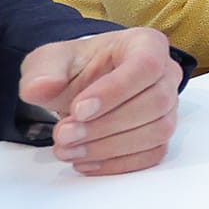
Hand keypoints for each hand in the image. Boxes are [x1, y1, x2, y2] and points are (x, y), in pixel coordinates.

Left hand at [18, 29, 182, 175]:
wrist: (82, 88)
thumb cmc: (76, 69)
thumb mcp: (50, 61)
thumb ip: (42, 71)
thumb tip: (40, 87)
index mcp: (145, 44)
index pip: (146, 65)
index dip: (115, 91)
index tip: (79, 110)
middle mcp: (166, 73)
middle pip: (155, 102)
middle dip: (105, 125)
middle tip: (63, 135)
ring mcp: (169, 105)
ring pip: (157, 131)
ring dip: (109, 147)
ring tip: (68, 150)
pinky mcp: (162, 133)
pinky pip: (153, 154)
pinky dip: (118, 163)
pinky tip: (86, 162)